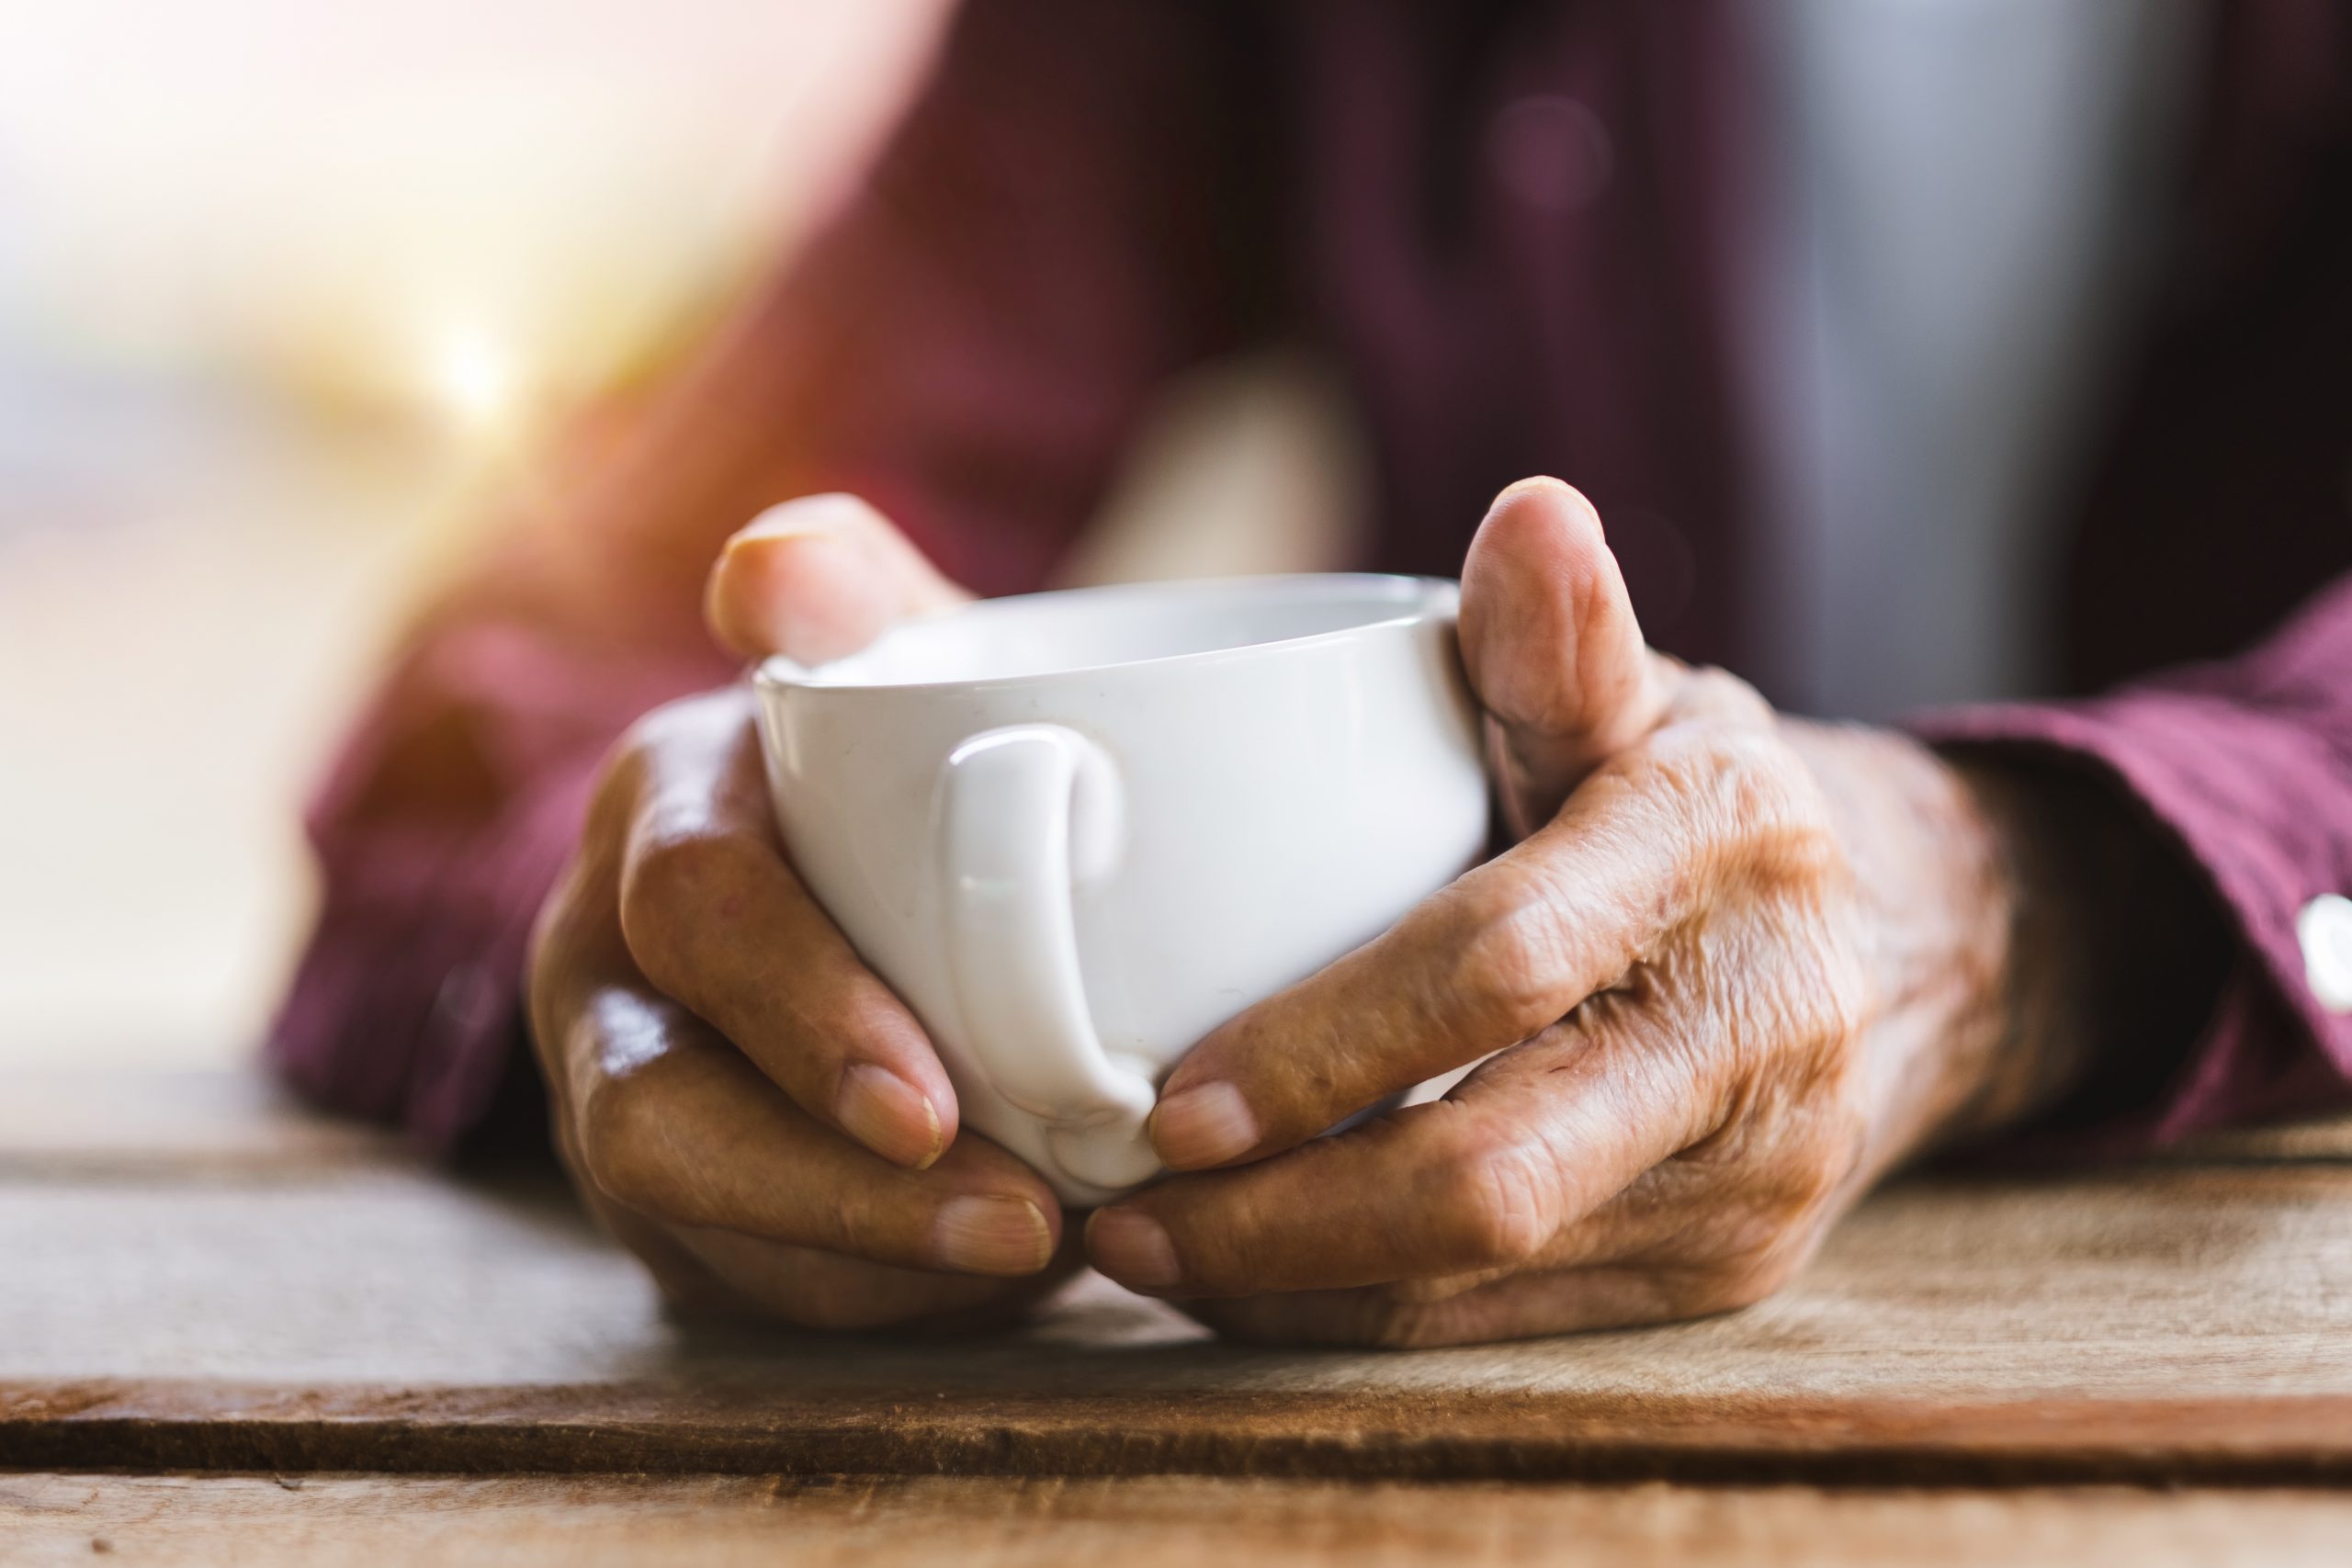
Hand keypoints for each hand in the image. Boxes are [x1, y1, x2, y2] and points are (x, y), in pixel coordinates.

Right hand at [528, 494, 1082, 1329]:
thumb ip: (855, 595)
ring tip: (1042, 1262)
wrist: (885, 853)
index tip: (934, 1103)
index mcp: (662, 807)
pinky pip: (737, 1279)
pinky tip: (994, 1281)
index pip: (697, 911)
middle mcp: (600, 957)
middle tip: (1028, 1221)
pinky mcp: (662, 1194)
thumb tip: (772, 564)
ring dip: (865, 1263)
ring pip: (688, 1220)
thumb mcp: (896, 657)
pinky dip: (869, 1295)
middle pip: (656, 1110)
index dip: (800, 1011)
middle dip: (831, 1187)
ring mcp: (614, 1085)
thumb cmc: (913, 755)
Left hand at [1082, 478, 2087, 1345]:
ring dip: (1298, 1286)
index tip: (1162, 1102)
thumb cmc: (1705, 807)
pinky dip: (1368, 1313)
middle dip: (1282, 1224)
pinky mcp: (1730, 1274)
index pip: (1499, 964)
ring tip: (1146, 1256)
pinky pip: (1520, 1327)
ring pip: (1492, 1280)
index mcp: (1720, 850)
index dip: (1321, 1045)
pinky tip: (1256, 1284)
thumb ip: (1559, 642)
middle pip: (1494, 1179)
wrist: (1907, 946)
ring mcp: (1754, 1179)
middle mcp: (1757, 1034)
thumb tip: (1531, 512)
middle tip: (1119, 1219)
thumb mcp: (1649, 703)